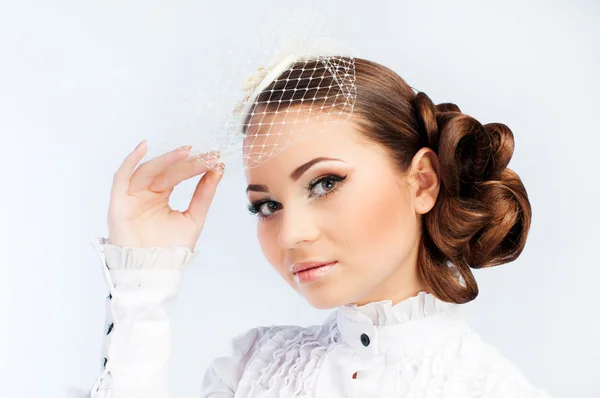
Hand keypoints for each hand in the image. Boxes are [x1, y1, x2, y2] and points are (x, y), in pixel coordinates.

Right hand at [107, 140, 222, 250]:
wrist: (155, 271)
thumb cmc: (171, 249)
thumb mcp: (194, 217)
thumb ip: (204, 194)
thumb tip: (218, 170)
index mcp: (160, 196)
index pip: (178, 174)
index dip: (195, 165)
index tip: (214, 157)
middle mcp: (145, 193)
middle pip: (165, 171)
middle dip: (186, 163)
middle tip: (206, 155)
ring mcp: (131, 196)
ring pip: (148, 170)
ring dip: (166, 160)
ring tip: (186, 152)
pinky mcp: (118, 202)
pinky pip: (121, 176)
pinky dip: (130, 161)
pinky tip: (143, 147)